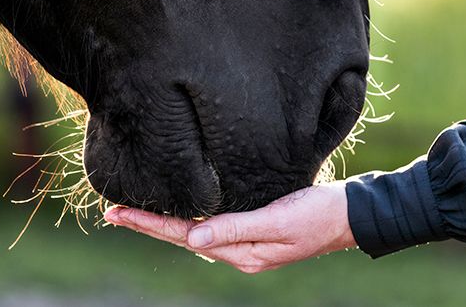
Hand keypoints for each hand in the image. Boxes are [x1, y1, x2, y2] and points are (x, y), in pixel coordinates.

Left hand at [103, 182, 356, 273]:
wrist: (352, 215)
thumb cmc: (318, 214)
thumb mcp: (277, 221)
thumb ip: (235, 229)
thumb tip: (192, 239)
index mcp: (242, 254)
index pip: (184, 236)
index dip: (150, 224)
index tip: (118, 213)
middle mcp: (239, 252)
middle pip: (183, 237)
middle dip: (148, 224)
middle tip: (113, 212)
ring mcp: (247, 244)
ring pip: (195, 233)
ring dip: (165, 222)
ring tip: (136, 212)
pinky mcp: (255, 229)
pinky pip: (213, 227)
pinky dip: (190, 218)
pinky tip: (180, 211)